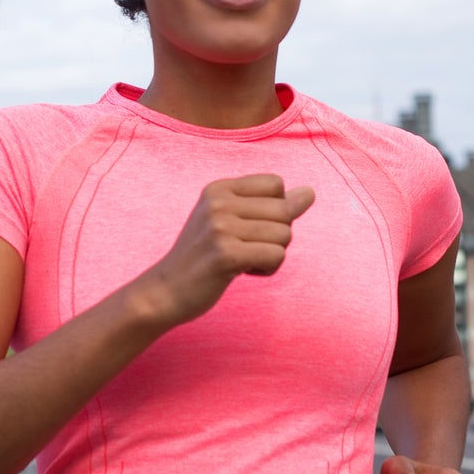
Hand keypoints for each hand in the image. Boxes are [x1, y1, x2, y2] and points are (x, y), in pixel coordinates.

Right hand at [136, 175, 315, 327]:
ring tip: (244, 262)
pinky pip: (276, 255)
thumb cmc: (202, 257)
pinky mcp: (225, 254)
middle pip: (285, 210)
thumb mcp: (229, 221)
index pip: (276, 183)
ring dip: (272, 255)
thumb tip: (310, 193)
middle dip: (276, 235)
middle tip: (247, 249)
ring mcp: (220, 227)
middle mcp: (219, 202)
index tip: (250, 228)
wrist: (164, 291)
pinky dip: (268, 269)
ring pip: (284, 234)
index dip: (275, 209)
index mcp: (219, 188)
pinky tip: (244, 272)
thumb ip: (269, 206)